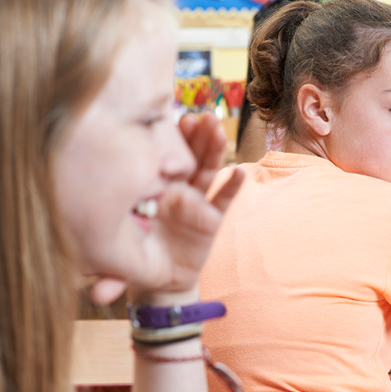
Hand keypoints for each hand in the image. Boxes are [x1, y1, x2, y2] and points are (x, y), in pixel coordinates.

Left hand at [91, 113, 244, 304]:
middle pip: (186, 158)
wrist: (157, 278)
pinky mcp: (211, 219)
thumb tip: (98, 297)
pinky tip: (239, 173)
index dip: (165, 142)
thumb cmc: (133, 259)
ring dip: (212, 149)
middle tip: (198, 116)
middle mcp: (173, 190)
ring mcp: (194, 202)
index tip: (167, 123)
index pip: (158, 160)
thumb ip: (111, 274)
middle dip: (193, 136)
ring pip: (205, 170)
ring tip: (217, 128)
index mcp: (149, 190)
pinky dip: (232, 186)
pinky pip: (223, 199)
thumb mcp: (119, 264)